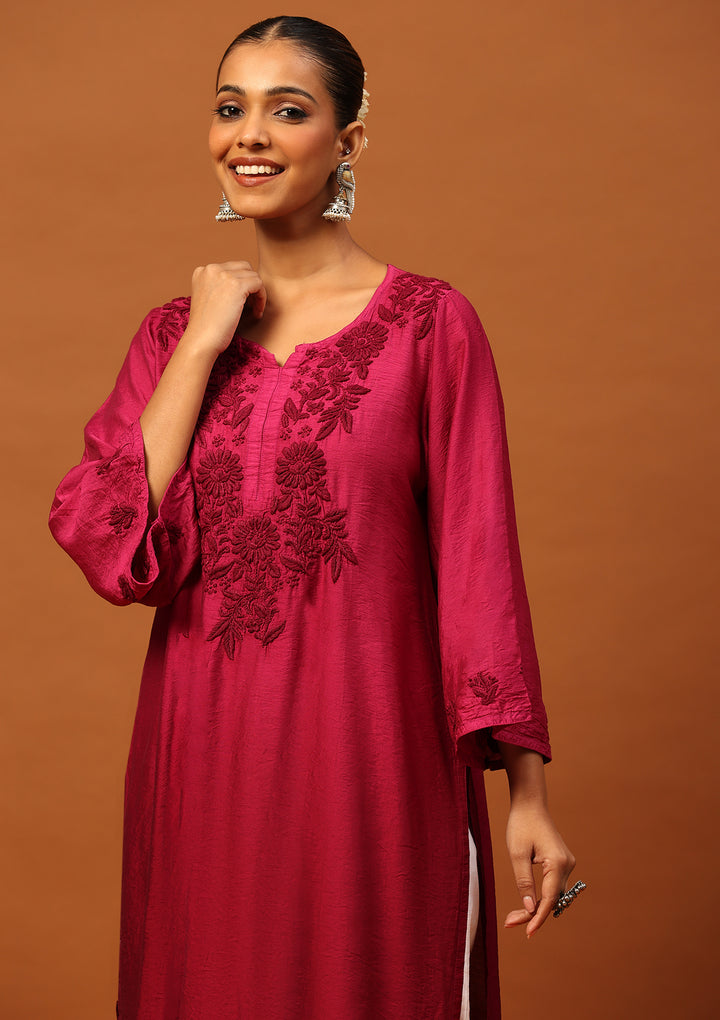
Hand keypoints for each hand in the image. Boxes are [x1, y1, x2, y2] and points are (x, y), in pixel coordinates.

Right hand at [185, 261, 266, 356]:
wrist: (201, 340)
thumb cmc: (206, 327)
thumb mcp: (208, 299)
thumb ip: (219, 287)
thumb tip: (243, 284)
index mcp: (202, 271)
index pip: (230, 269)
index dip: (240, 284)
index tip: (242, 302)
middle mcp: (211, 269)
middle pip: (243, 268)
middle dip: (250, 285)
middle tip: (250, 305)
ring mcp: (223, 275)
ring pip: (253, 276)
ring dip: (257, 293)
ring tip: (254, 310)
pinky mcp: (237, 285)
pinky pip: (259, 284)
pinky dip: (261, 298)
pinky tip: (256, 312)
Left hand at [504, 802, 575, 937]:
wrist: (529, 804)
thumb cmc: (520, 825)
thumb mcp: (517, 854)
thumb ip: (524, 882)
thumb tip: (531, 909)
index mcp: (558, 862)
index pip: (549, 898)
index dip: (538, 917)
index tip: (527, 932)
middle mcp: (567, 864)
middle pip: (552, 899)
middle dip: (533, 914)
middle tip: (510, 923)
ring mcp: (566, 863)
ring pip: (553, 895)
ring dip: (537, 907)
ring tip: (514, 917)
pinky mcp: (562, 862)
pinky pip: (553, 886)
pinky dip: (541, 896)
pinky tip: (527, 905)